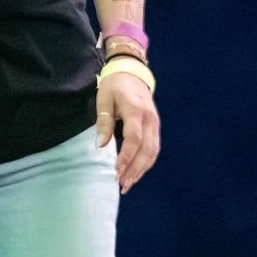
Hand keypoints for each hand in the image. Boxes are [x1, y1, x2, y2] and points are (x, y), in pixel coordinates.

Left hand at [96, 70, 160, 193]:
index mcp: (135, 110)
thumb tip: (100, 145)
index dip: (126, 157)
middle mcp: (149, 119)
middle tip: (122, 184)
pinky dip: (146, 163)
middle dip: (134, 169)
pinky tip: (136, 173)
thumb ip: (103, 122)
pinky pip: (154, 149)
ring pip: (153, 152)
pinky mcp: (155, 127)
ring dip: (141, 170)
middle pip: (146, 149)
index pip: (134, 138)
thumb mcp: (104, 100)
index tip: (116, 170)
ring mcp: (155, 123)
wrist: (132, 73)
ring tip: (128, 183)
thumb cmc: (115, 85)